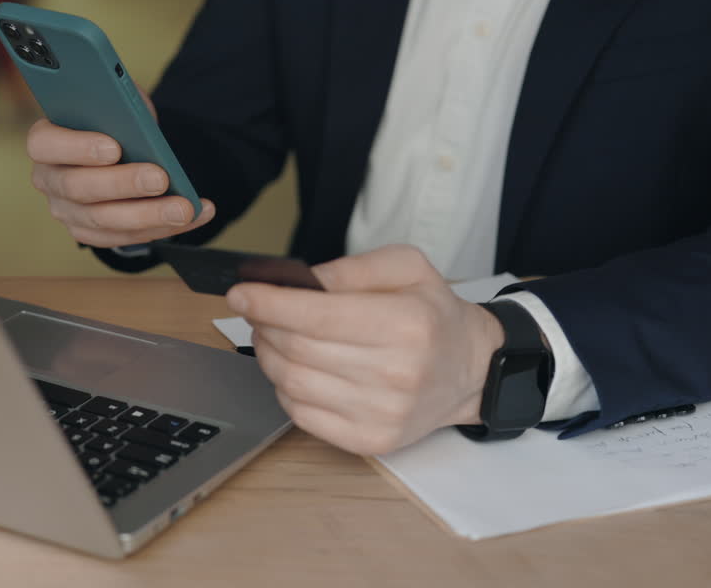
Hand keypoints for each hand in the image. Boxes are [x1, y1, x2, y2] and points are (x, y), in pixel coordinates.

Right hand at [26, 89, 214, 247]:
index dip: (76, 147)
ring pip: (104, 220)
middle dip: (123, 184)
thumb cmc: (115, 121)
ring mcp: (67, 211)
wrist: (121, 148)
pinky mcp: (91, 233)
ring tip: (184, 207)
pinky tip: (196, 215)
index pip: (45, 144)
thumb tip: (136, 118)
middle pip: (78, 187)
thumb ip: (120, 104)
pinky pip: (126, 237)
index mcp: (45, 140)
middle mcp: (49, 180)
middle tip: (160, 178)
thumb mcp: (118, 102)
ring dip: (149, 215)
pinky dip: (165, 228)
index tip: (113, 147)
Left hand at [226, 245, 503, 454]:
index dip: (269, 304)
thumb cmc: (433, 314)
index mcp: (407, 324)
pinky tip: (294, 368)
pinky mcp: (371, 442)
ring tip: (273, 336)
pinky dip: (284, 389)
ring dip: (268, 356)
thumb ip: (350, 269)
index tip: (241, 293)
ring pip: (292, 384)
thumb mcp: (406, 267)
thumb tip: (298, 282)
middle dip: (263, 325)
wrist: (470, 370)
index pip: (316, 317)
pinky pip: (301, 416)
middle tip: (256, 310)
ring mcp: (383, 414)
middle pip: (298, 349)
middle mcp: (397, 374)